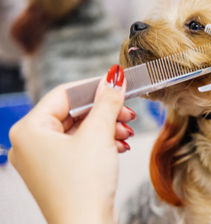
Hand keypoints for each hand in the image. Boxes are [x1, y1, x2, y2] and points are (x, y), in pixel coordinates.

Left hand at [8, 65, 135, 223]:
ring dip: (107, 127)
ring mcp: (45, 160)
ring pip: (80, 130)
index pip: (64, 94)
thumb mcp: (99, 134)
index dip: (94, 86)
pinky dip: (101, 143)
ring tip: (126, 131)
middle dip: (105, 111)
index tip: (117, 82)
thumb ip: (107, 101)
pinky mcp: (60, 172)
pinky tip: (120, 145)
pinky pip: (81, 147)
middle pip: (74, 112)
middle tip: (127, 110)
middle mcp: (32, 144)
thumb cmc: (83, 187)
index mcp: (29, 130)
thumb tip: (114, 77)